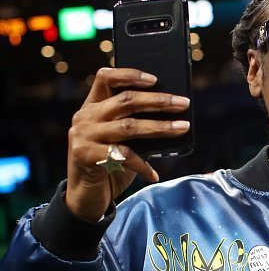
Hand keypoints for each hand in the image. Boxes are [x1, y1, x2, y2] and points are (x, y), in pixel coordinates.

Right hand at [65, 67, 190, 221]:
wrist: (84, 195)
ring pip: (129, 126)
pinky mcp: (86, 156)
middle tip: (183, 103)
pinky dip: (143, 165)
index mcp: (92, 105)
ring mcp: (84, 136)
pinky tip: (155, 174)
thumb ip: (133, 123)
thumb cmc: (108, 163)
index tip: (155, 79)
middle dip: (158, 101)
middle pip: (126, 100)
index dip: (131, 75)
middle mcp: (85, 117)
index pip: (106, 78)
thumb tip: (171, 114)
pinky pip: (124, 156)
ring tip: (182, 128)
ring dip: (160, 127)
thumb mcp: (119, 138)